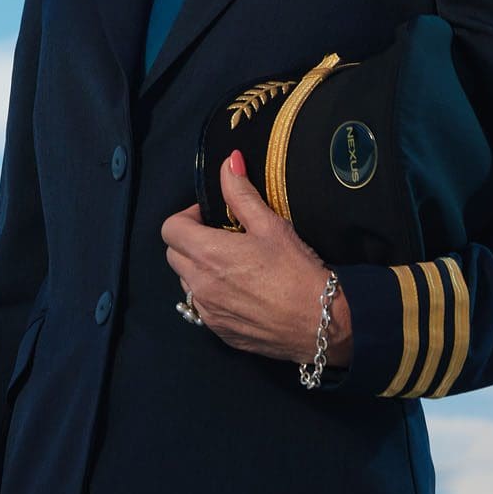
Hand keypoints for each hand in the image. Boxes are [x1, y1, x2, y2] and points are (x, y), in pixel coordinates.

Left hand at [160, 150, 348, 364]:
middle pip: (174, 255)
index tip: (211, 217)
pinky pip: (202, 307)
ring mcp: (208, 312)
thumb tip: (229, 162)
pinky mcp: (220, 332)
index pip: (170, 228)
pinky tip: (242, 292)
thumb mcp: (272, 226)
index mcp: (209, 255)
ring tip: (233, 266)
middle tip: (222, 238)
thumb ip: (241, 193)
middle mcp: (200, 286)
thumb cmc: (299, 274)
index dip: (187, 217)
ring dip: (200, 269)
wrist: (322, 327)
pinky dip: (212, 295)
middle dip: (191, 241)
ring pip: (186, 282)